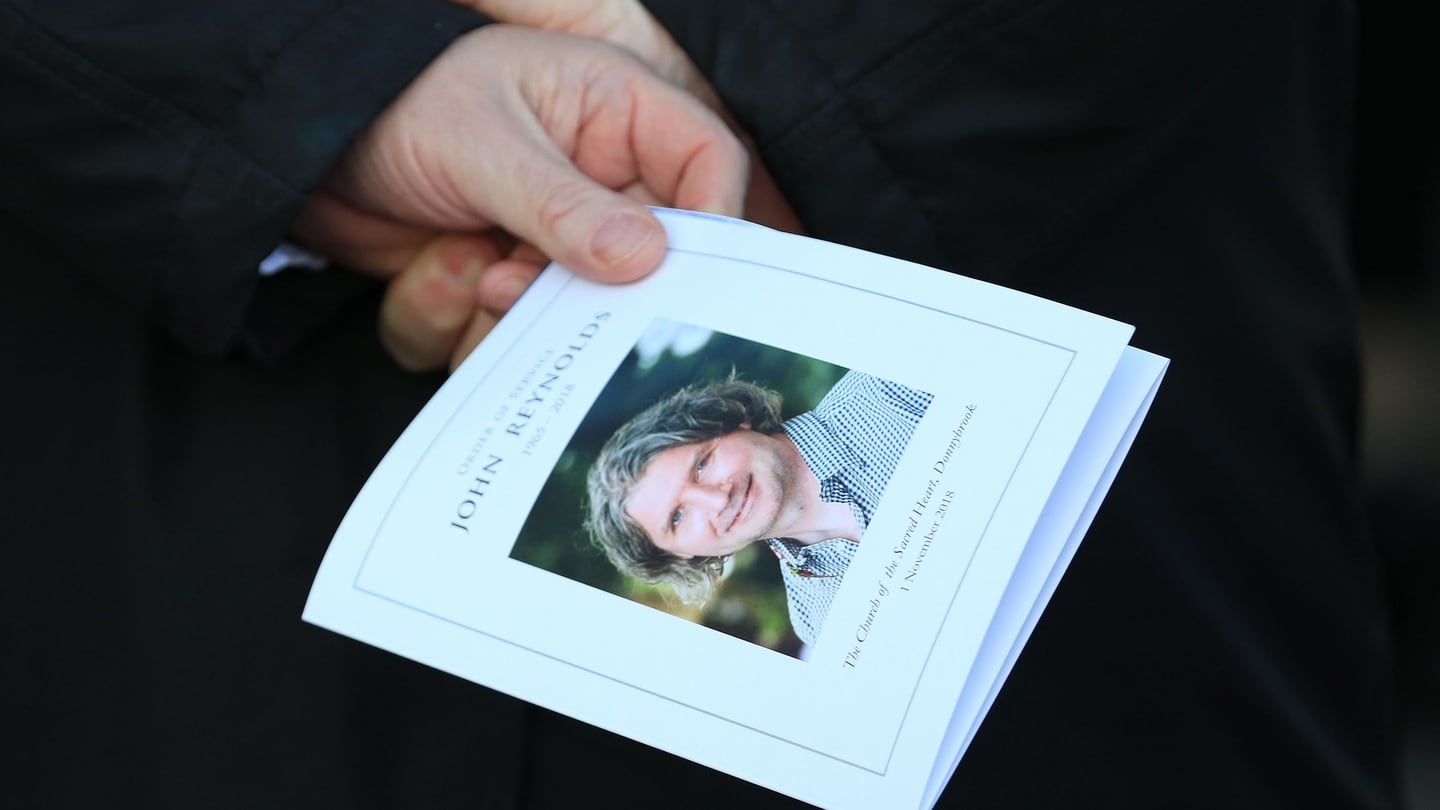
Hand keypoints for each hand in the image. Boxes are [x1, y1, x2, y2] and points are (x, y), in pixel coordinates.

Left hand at [376, 3, 802, 372]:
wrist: (302, 142)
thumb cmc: (400, 99)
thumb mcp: (483, 143)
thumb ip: (564, 205)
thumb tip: (648, 258)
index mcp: (614, 113)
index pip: (708, 162)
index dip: (714, 223)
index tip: (684, 278)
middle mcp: (594, 183)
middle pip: (644, 268)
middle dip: (574, 292)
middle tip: (513, 280)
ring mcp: (547, 242)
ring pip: (566, 321)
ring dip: (499, 314)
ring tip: (452, 256)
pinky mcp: (495, 288)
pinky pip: (495, 341)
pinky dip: (446, 320)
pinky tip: (421, 264)